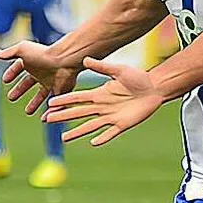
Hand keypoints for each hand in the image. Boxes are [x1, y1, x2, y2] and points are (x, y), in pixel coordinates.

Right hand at [0, 40, 79, 114]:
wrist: (64, 61)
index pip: (19, 67)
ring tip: (28, 112)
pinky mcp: (62, 91)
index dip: (12, 73)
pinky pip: (56, 104)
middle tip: (11, 98)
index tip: (5, 81)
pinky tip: (44, 119)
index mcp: (33, 62)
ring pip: (42, 95)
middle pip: (29, 83)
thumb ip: (9, 53)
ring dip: (35, 103)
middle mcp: (43, 72)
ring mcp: (53, 82)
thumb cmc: (43, 54)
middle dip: (20, 90)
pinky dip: (50, 112)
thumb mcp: (22, 50)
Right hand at [42, 57, 163, 145]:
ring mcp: (112, 116)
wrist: (155, 88)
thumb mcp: (119, 70)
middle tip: (47, 120)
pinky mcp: (123, 124)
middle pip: (79, 113)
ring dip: (77, 132)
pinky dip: (102, 138)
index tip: (50, 104)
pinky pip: (110, 133)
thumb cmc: (138, 77)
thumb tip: (85, 59)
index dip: (64, 101)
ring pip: (90, 126)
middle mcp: (102, 106)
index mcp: (100, 94)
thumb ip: (102, 67)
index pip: (77, 98)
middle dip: (63, 116)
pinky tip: (92, 142)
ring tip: (64, 138)